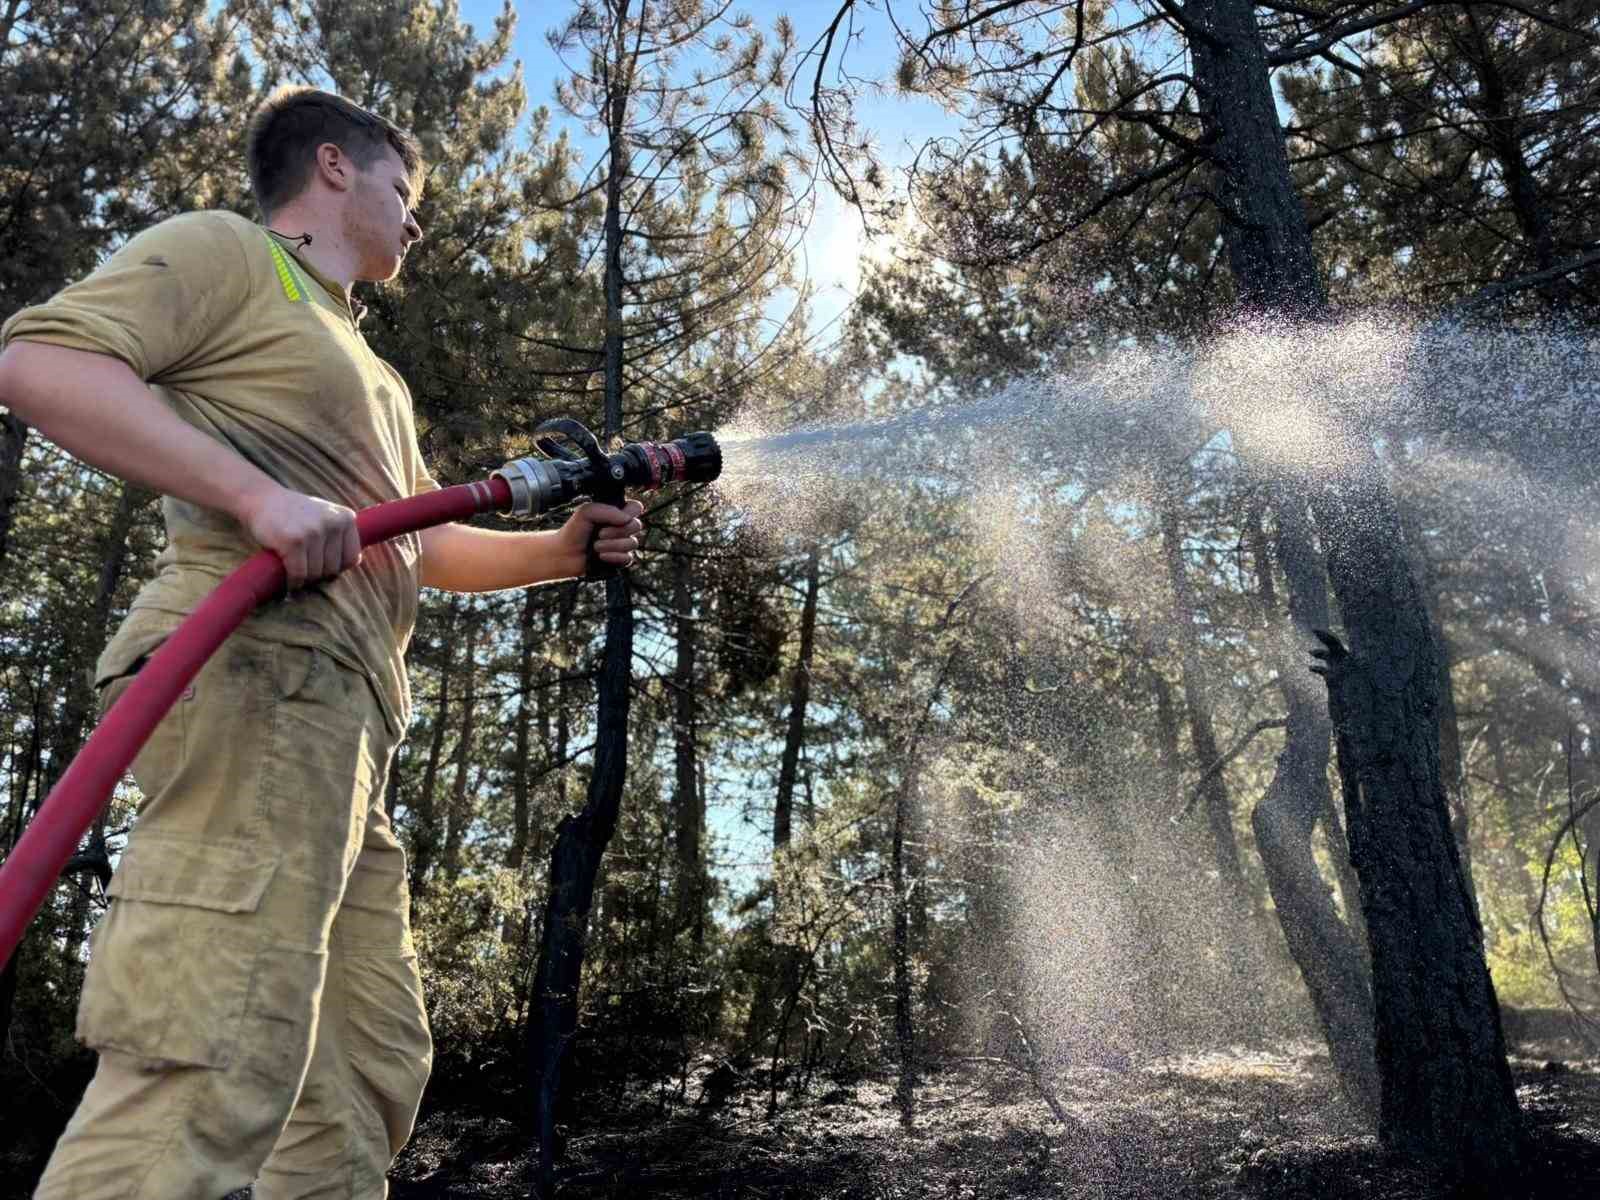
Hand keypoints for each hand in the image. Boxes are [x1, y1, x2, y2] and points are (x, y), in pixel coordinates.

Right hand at [236, 483, 361, 589]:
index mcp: (346, 518)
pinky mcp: (294, 541)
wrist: (261, 499)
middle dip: (317, 573)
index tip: (320, 564)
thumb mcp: (325, 516)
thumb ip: (341, 536)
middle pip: (333, 568)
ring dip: (303, 578)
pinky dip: (292, 582)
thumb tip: (356, 562)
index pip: (351, 558)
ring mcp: (314, 531)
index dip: (335, 567)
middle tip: (303, 566)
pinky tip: (288, 578)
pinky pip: (299, 574)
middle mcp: (333, 523)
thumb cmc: (295, 514)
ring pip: (316, 573)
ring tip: (294, 568)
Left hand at [565, 500, 644, 569]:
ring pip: (632, 543)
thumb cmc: (574, 531)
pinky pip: (628, 558)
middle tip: (599, 533)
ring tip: (595, 546)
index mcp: (615, 513)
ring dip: (612, 545)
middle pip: (637, 526)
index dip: (630, 512)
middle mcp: (621, 528)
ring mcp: (622, 544)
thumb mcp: (586, 512)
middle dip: (617, 531)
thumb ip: (607, 510)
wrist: (564, 553)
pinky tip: (600, 556)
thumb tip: (627, 519)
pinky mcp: (620, 560)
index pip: (636, 508)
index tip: (615, 517)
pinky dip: (613, 557)